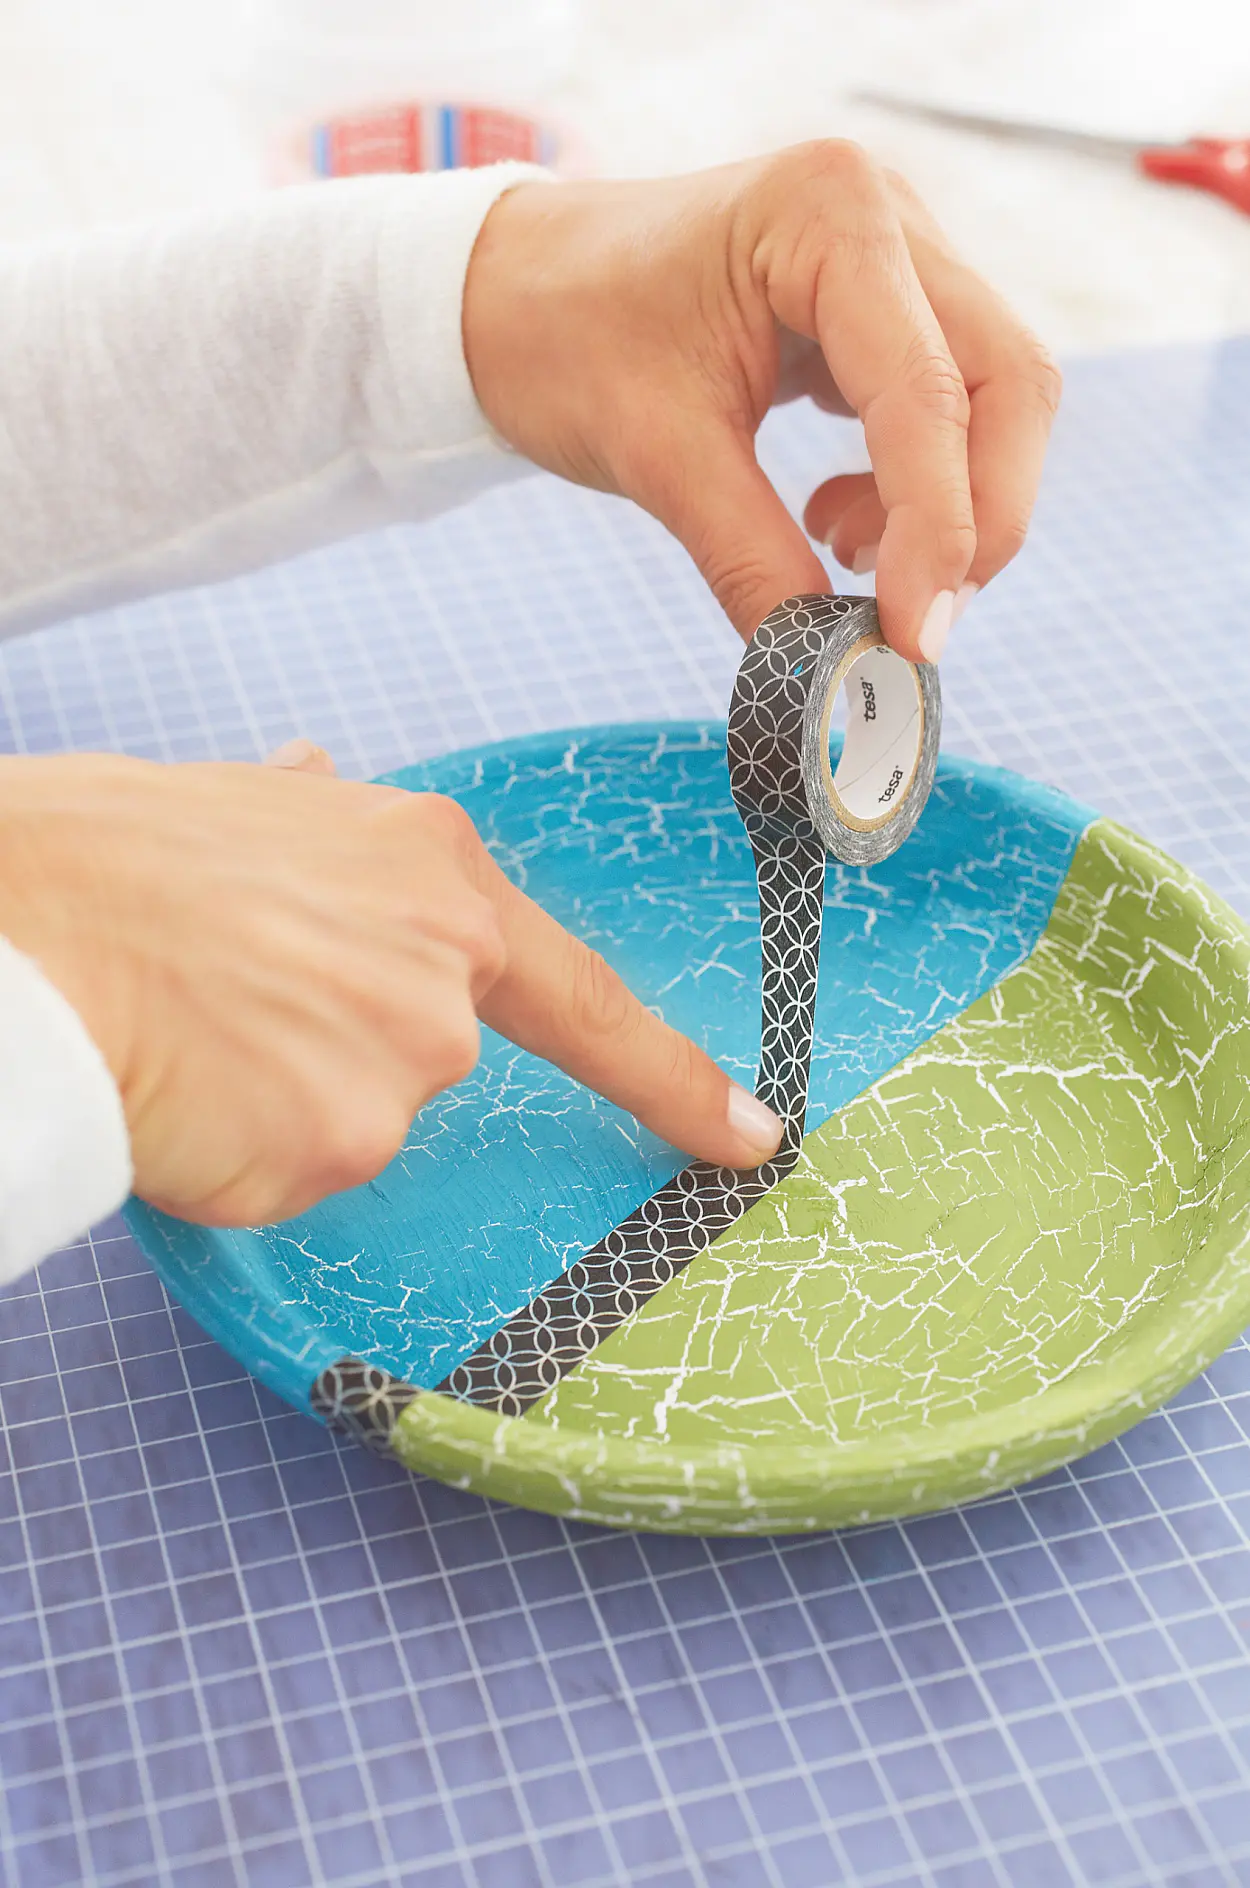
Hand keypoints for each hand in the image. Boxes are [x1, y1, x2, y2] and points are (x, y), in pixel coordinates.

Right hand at [0, 744, 781, 1226]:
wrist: (26, 923)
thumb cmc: (111, 859)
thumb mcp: (243, 802)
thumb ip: (318, 825)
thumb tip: (316, 786)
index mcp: (433, 870)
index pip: (585, 999)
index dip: (671, 1076)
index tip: (746, 1131)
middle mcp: (445, 966)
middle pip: (425, 1056)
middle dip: (339, 1050)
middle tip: (228, 1002)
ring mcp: (403, 1060)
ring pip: (354, 1121)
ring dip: (282, 1101)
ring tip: (189, 1031)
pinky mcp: (341, 1142)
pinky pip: (297, 1173)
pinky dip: (240, 1154)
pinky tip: (182, 1090)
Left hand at [463, 143, 1060, 663]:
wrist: (507, 292)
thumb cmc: (564, 339)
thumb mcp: (653, 457)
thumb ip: (751, 561)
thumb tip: (826, 671)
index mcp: (828, 213)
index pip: (928, 390)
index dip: (939, 528)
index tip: (913, 638)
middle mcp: (888, 216)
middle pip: (1007, 384)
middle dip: (974, 520)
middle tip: (911, 620)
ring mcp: (898, 258)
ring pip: (994, 401)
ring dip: (946, 507)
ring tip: (835, 545)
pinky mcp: (886, 310)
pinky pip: (947, 410)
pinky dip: (914, 489)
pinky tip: (832, 517)